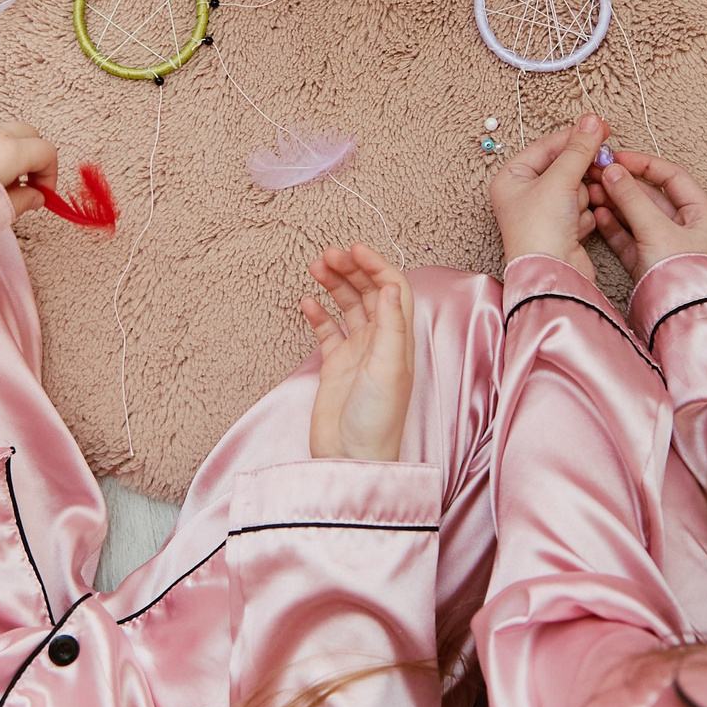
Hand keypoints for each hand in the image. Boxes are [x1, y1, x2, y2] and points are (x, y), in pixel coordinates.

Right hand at [303, 244, 415, 461]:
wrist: (352, 457)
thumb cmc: (377, 419)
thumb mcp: (388, 367)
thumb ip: (390, 325)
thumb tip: (391, 285)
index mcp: (399, 339)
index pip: (392, 290)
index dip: (376, 265)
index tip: (354, 249)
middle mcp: (380, 342)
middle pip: (369, 293)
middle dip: (351, 269)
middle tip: (328, 254)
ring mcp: (357, 353)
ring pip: (347, 307)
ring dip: (334, 285)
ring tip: (316, 267)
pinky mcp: (336, 367)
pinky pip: (327, 331)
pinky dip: (318, 314)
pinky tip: (307, 301)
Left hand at [489, 115, 609, 281]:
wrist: (552, 276)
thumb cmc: (540, 230)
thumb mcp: (559, 180)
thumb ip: (578, 149)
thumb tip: (592, 121)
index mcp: (512, 178)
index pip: (547, 146)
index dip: (574, 136)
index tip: (601, 127)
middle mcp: (525, 194)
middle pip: (565, 167)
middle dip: (581, 172)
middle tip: (602, 164)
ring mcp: (544, 213)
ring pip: (577, 188)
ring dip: (583, 197)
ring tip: (579, 209)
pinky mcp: (562, 229)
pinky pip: (583, 209)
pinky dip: (586, 215)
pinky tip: (580, 226)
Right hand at [585, 149, 706, 279]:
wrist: (678, 319)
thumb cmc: (679, 273)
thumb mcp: (656, 229)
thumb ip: (631, 198)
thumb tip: (611, 170)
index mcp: (701, 213)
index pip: (671, 176)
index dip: (644, 164)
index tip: (617, 158)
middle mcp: (685, 227)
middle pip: (651, 195)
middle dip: (623, 185)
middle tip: (597, 174)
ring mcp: (665, 245)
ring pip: (637, 215)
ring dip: (615, 203)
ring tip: (592, 192)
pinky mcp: (647, 262)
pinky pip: (629, 236)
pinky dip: (613, 225)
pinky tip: (597, 214)